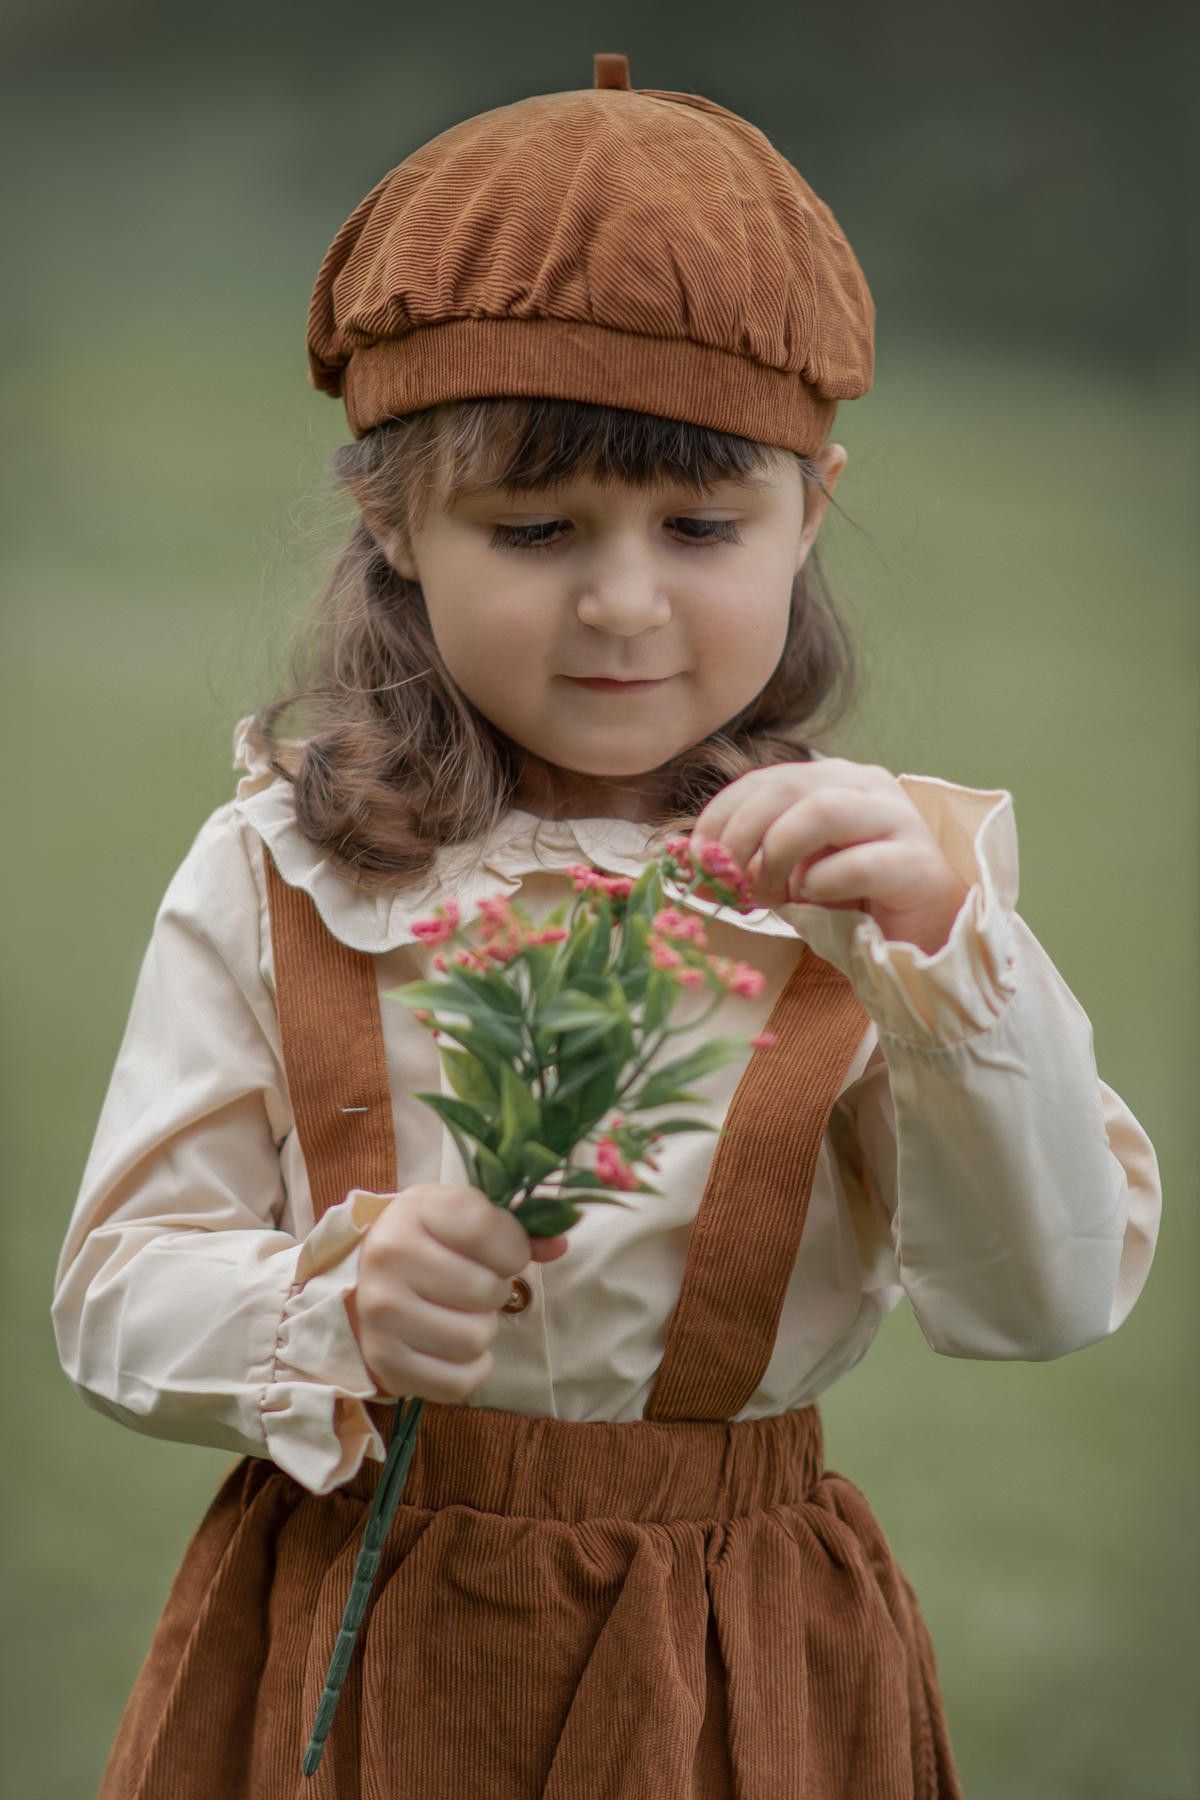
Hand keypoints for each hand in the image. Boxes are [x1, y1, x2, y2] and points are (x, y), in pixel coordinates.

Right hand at [347, 1184, 566, 1401]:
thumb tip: (558, 1245)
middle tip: (472, 1284)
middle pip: (487, 1290)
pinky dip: (470, 1369)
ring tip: (459, 1312)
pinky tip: (451, 1345)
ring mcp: (380, 1313)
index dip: (513, 1247)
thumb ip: (518, 1228)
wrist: (372, 1279)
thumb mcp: (467, 1216)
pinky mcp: (384, 1361)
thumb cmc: (432, 1241)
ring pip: (475, 1339)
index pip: (489, 1230)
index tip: (503, 1252)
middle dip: (494, 1290)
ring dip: (481, 1330)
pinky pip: (458, 1382)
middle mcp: (390, 1258)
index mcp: (415, 1210)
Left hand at [693, 760, 969, 953]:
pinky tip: (816, 899)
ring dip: (780, 855)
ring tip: (774, 895)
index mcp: (831, 779)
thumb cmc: (850, 904)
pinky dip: (824, 883)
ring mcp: (898, 820)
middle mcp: (866, 786)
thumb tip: (698, 867)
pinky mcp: (918, 864)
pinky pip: (859, 862)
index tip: (699, 860)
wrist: (918, 942)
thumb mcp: (788, 873)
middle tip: (733, 884)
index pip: (761, 780)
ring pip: (821, 810)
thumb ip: (752, 857)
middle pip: (784, 788)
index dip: (719, 818)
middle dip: (742, 838)